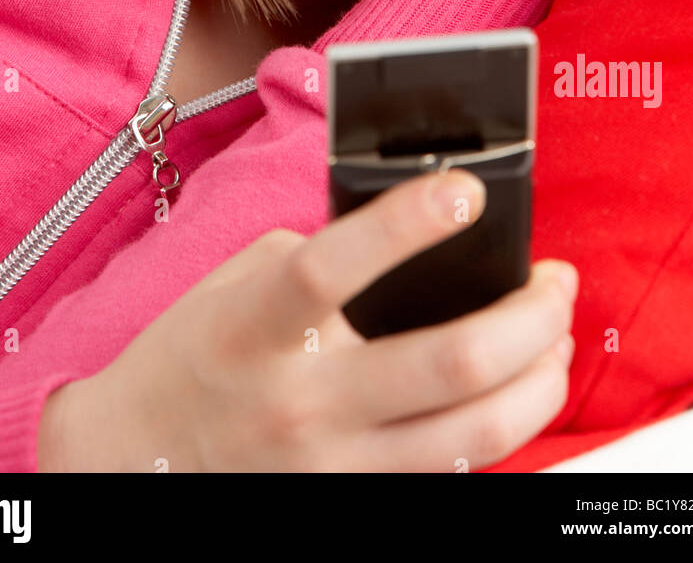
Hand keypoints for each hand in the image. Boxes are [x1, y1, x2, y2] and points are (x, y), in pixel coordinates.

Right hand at [38, 170, 576, 472]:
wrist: (135, 461)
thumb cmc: (196, 353)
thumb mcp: (240, 282)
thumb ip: (321, 253)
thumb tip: (417, 235)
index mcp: (258, 326)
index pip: (332, 268)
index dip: (405, 224)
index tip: (466, 190)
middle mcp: (302, 402)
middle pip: (449, 363)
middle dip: (532, 316)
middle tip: (557, 281)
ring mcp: (334, 467)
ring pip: (478, 433)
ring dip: (543, 378)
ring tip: (557, 338)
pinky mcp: (357, 502)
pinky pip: (457, 471)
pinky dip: (503, 426)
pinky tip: (517, 391)